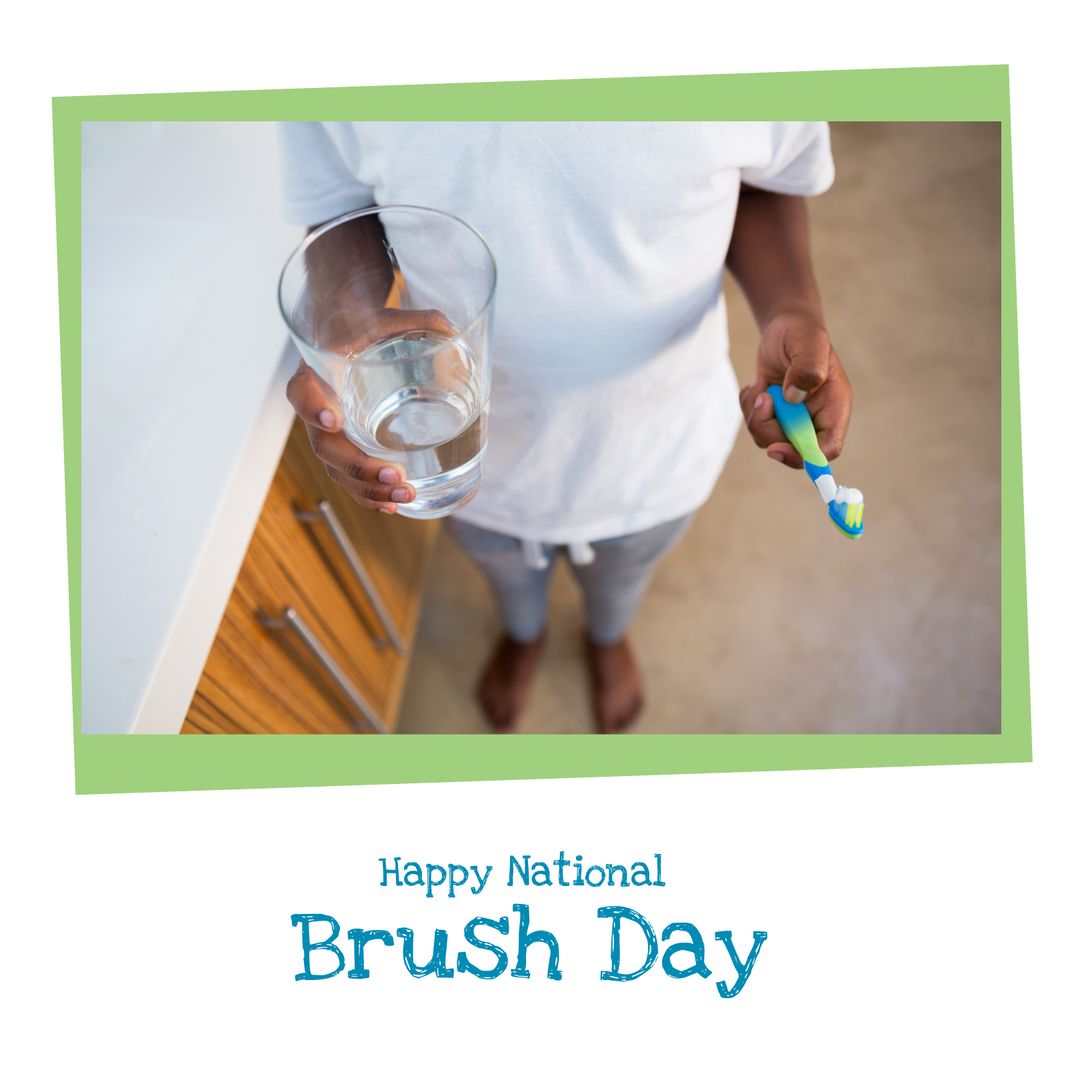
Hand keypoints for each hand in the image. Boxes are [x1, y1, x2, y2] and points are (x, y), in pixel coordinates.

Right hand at [286, 307, 453, 513]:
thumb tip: (454, 332)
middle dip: (358, 467)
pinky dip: (368, 496)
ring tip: (403, 496)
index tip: (335, 422)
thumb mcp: (389, 318)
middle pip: (325, 447)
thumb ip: (420, 320)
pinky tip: (390, 507)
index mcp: (318, 371)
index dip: (313, 408)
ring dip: (368, 489)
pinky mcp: (347, 446)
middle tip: (395, 475)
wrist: (352, 334)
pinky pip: (349, 479)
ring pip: (337, 470)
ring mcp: (330, 432)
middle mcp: (318, 406)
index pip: (301, 391)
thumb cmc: (368, 325)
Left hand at [738, 311, 852, 468]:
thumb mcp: (809, 343)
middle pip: (791, 449)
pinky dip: (748, 407)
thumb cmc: (802, 333)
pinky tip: (757, 385)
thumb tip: (794, 398)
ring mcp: (793, 420)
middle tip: (763, 397)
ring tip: (761, 386)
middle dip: (768, 427)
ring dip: (756, 415)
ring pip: (768, 439)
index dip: (803, 456)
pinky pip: (755, 426)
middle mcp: (815, 419)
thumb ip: (807, 369)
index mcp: (834, 407)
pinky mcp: (774, 417)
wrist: (785, 328)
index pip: (827, 448)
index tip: (775, 449)